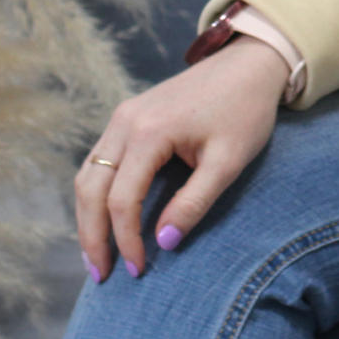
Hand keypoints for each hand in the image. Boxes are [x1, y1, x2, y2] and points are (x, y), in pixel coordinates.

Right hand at [74, 33, 287, 282]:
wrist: (250, 64)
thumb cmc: (245, 110)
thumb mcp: (229, 161)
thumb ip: (195, 202)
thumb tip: (164, 242)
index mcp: (149, 132)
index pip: (122, 200)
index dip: (126, 240)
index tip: (139, 270)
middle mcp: (125, 122)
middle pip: (91, 189)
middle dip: (92, 237)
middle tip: (100, 275)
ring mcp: (123, 116)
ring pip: (88, 175)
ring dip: (87, 217)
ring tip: (97, 255)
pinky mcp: (128, 116)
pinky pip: (99, 161)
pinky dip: (96, 194)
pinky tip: (105, 218)